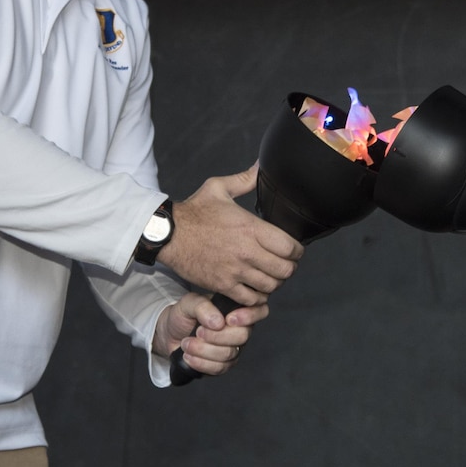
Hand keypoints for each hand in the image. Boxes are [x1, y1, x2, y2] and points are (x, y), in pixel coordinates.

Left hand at [153, 292, 268, 375]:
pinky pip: (219, 368)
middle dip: (217, 336)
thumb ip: (202, 306)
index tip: (228, 319)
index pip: (259, 311)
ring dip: (204, 350)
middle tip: (198, 331)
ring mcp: (233, 348)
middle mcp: (240, 329)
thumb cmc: (184, 315)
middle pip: (243, 336)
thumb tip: (218, 321)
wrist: (170, 333)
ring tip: (186, 343)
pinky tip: (188, 356)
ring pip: (229, 354)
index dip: (249, 316)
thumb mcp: (189, 303)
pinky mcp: (223, 365)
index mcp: (237, 309)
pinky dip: (201, 363)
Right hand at [160, 165, 302, 306]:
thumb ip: (244, 180)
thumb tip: (260, 167)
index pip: (290, 247)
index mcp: (250, 228)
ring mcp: (235, 271)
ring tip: (271, 276)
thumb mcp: (218, 188)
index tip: (295, 250)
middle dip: (290, 267)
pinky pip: (250, 299)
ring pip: (270, 287)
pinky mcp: (222, 285)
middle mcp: (246, 252)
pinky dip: (257, 297)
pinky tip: (255, 288)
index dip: (298, 250)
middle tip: (286, 264)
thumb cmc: (193, 212)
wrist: (167, 234)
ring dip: (275, 283)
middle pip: (285, 270)